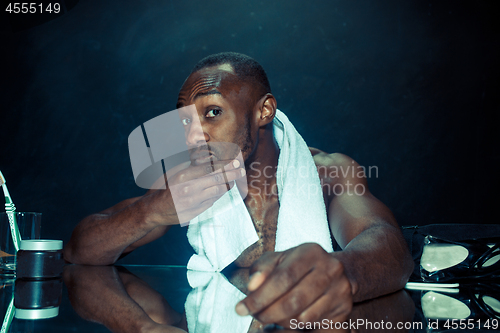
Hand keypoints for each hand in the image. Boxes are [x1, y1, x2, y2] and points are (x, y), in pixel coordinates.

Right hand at [146, 158, 245, 224]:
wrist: (156, 210)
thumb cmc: (168, 189)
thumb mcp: (177, 174)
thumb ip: (193, 168)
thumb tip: (211, 160)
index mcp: (183, 176)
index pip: (209, 168)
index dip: (224, 165)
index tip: (235, 162)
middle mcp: (189, 189)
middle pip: (217, 179)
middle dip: (232, 174)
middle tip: (241, 170)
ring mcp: (193, 202)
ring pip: (217, 191)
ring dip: (227, 185)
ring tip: (234, 180)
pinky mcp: (196, 212)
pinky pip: (212, 202)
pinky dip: (218, 195)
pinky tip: (222, 190)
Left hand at [235, 243, 352, 327]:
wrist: (336, 271)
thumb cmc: (298, 265)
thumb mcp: (278, 259)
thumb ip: (262, 269)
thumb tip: (252, 286)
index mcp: (311, 252)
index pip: (282, 278)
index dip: (260, 296)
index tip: (241, 308)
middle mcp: (330, 269)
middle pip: (293, 301)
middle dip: (268, 313)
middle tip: (255, 316)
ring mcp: (341, 290)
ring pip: (303, 317)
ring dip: (280, 321)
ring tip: (270, 316)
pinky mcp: (344, 309)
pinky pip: (313, 325)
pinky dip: (294, 326)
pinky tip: (286, 320)